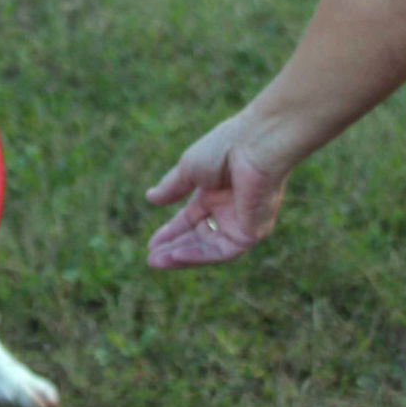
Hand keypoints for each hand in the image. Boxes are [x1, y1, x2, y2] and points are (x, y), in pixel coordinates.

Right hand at [144, 108, 297, 269]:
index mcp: (216, 191)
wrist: (255, 145)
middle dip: (174, 248)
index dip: (171, 232)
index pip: (191, 219)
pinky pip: (223, 251)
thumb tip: (150, 198)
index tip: (151, 244)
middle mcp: (229, 209)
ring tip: (157, 261)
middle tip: (150, 260)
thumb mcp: (189, 168)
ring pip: (209, 248)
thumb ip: (172, 187)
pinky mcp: (252, 232)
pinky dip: (199, 255)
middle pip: (199, 237)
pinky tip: (177, 254)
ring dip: (183, 256)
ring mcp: (241, 222)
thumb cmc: (224, 148)